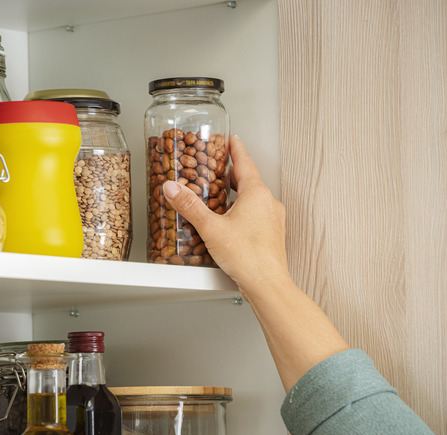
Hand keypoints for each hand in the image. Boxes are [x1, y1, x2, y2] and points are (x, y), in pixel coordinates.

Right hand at [162, 135, 288, 293]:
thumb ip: (189, 206)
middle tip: (217, 167)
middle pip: (248, 180)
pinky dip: (242, 211)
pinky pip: (256, 215)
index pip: (245, 162)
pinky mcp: (271, 234)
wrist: (267, 284)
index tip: (231, 139)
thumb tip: (173, 189)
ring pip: (252, 199)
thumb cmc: (247, 256)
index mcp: (256, 194)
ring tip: (218, 196)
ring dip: (236, 194)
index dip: (235, 149)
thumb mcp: (210, 227)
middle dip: (231, 174)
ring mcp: (272, 219)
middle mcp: (268, 203)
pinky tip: (229, 223)